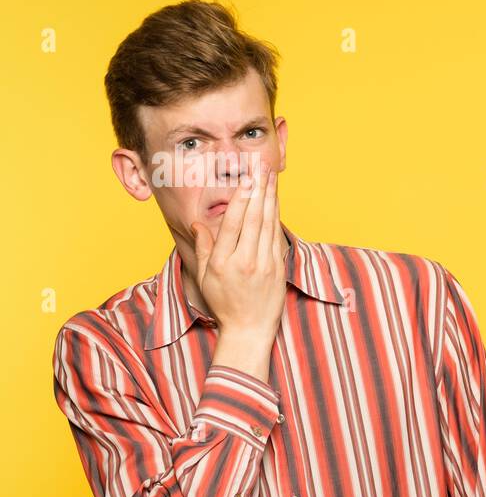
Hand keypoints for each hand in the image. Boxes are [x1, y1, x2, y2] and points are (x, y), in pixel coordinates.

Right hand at [190, 161, 285, 344]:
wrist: (249, 329)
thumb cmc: (224, 303)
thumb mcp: (205, 277)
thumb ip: (203, 247)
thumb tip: (197, 223)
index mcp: (223, 262)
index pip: (233, 222)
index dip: (240, 198)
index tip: (245, 179)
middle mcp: (245, 261)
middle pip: (253, 218)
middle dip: (258, 190)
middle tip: (261, 168)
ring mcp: (264, 265)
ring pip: (268, 224)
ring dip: (270, 198)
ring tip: (270, 177)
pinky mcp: (278, 268)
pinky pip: (277, 237)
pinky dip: (277, 217)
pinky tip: (276, 202)